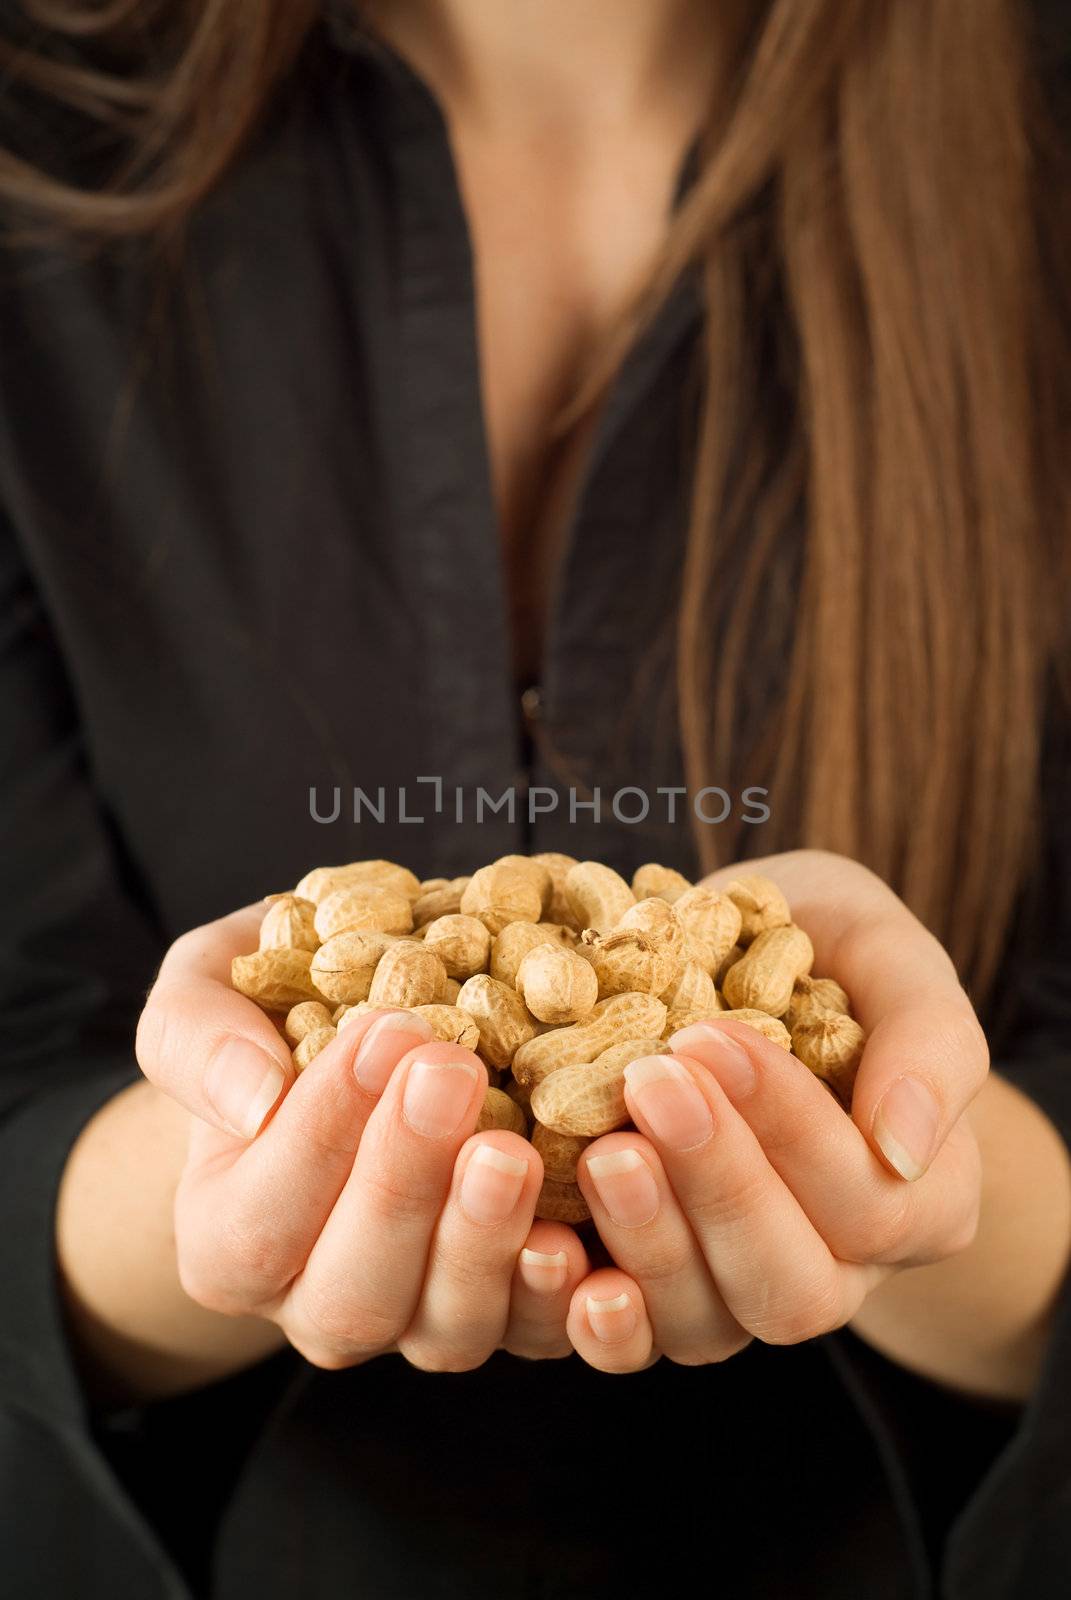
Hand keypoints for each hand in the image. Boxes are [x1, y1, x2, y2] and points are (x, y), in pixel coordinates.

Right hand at [136, 906, 588, 1370]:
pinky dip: (562, 1297)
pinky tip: (579, 1232)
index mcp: (228, 1241)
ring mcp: (417, 1322)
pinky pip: (538, 1336)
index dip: (322, 1131)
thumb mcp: (204, 993)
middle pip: (353, 1295)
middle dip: (403, 1183)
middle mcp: (316, 1304)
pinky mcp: (508, 1314)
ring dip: (483, 1242)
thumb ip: (198, 1038)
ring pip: (446, 1329)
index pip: (262, 1219)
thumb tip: (254, 1098)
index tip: (383, 1031)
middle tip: (450, 1070)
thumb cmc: (271, 1013)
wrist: (357, 1040)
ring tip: (512, 1148)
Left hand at [563, 851, 986, 1372]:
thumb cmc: (829, 949)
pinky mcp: (652, 1299)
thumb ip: (928, 1039)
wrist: (743, 959)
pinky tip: (547, 1250)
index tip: (707, 1034)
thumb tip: (903, 1143)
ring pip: (707, 1324)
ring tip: (598, 1149)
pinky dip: (592, 1313)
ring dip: (649, 1241)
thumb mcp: (889, 956)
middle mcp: (837, 1271)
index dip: (788, 1126)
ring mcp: (739, 1296)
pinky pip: (630, 1342)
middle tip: (649, 1084)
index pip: (867, 1198)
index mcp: (917, 1199)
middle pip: (789, 1284)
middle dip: (717, 1184)